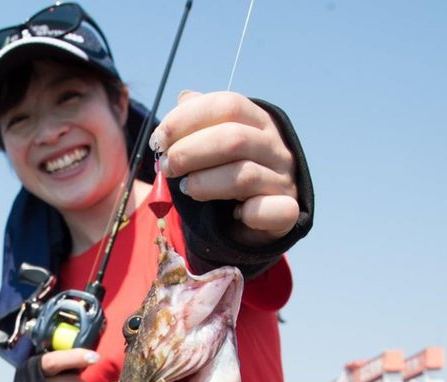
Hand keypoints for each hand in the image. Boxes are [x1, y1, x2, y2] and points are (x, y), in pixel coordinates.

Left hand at [150, 90, 298, 243]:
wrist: (257, 218)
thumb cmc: (228, 176)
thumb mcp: (214, 145)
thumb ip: (199, 123)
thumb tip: (184, 98)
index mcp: (259, 122)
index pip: (227, 105)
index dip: (186, 119)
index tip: (159, 139)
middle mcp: (276, 147)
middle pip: (233, 138)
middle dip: (189, 151)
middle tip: (166, 166)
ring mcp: (284, 179)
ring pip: (243, 175)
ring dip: (203, 182)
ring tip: (184, 189)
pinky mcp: (287, 212)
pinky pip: (268, 210)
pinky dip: (247, 213)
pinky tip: (232, 214)